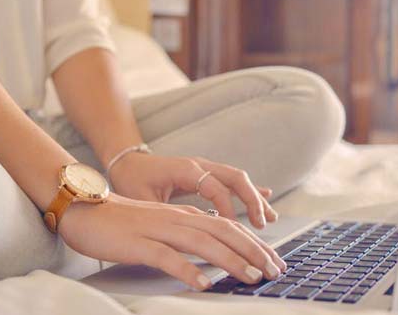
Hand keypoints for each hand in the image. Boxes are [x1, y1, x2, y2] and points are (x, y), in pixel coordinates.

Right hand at [59, 194, 286, 289]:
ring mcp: (159, 230)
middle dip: (254, 252)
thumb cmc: (124, 222)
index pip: (229, 227)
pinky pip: (167, 258)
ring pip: (203, 243)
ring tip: (251, 277)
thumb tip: (214, 253)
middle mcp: (178, 219)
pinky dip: (188, 270)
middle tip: (274, 270)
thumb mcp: (163, 225)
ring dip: (231, 261)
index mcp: (186, 215)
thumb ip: (188, 235)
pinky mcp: (139, 244)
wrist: (86, 210)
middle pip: (224, 232)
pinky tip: (203, 284)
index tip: (274, 260)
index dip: (255, 243)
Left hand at [108, 153, 277, 228]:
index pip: (215, 188)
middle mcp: (199, 165)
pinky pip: (233, 181)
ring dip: (255, 198)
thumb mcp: (140, 198)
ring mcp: (205, 168)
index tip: (233, 228)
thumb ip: (159, 213)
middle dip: (252, 201)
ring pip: (238, 179)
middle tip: (262, 224)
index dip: (227, 208)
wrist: (127, 162)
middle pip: (236, 178)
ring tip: (270, 219)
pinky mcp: (206, 174)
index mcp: (185, 169)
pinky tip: (265, 200)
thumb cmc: (132, 180)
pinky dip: (249, 192)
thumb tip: (177, 235)